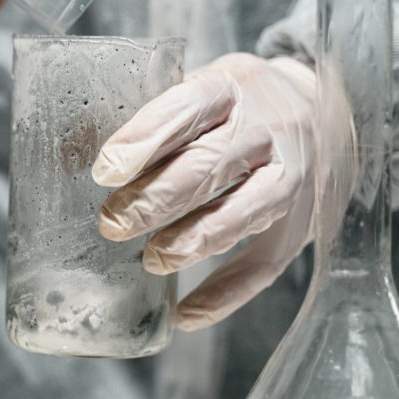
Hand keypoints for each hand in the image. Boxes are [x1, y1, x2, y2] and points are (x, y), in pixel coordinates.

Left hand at [92, 54, 317, 331]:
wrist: (327, 110)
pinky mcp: (299, 224)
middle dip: (156, 199)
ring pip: (243, 212)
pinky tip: (185, 314)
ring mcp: (291, 176)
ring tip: (150, 259)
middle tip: (112, 223)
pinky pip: (264, 265)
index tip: (105, 170)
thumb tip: (71, 146)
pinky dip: (225, 295)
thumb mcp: (205, 86)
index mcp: (233, 84)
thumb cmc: (240, 103)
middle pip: (210, 165)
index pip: (188, 106)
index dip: (145, 139)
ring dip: (192, 241)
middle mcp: (267, 128)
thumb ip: (153, 116)